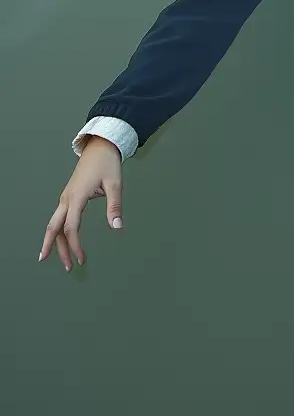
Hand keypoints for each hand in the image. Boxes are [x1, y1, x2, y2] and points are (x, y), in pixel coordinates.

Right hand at [39, 137, 122, 270]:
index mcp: (76, 196)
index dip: (75, 245)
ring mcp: (65, 197)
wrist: (99, 147)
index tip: (82, 259)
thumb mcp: (115, 184)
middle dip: (58, 249)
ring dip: (56, 242)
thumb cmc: (107, 164)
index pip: (71, 227)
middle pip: (55, 229)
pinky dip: (58, 232)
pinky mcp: (68, 196)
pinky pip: (59, 217)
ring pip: (55, 224)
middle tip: (67, 268)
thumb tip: (117, 227)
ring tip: (62, 260)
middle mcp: (66, 198)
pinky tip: (61, 241)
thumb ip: (115, 207)